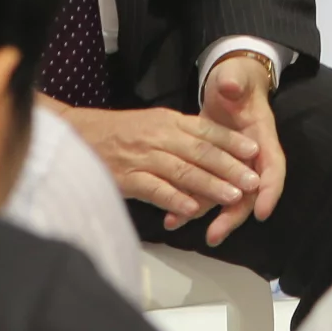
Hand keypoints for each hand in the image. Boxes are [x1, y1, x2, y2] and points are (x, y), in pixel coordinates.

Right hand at [56, 98, 264, 229]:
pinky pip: (155, 189)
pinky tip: (191, 210)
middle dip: (230, 167)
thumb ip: (181, 133)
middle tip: (252, 181)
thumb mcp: (154, 122)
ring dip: (210, 185)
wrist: (77, 134)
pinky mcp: (127, 177)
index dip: (232, 141)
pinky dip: (174, 199)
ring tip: (232, 197)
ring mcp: (143, 157)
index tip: (254, 151)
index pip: (207, 130)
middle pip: (201, 151)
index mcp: (169, 121)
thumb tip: (213, 147)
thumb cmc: (118, 132)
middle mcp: (159, 136)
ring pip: (183, 171)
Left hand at [196, 54, 285, 246]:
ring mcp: (233, 165)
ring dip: (207, 215)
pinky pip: (205, 190)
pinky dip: (190, 203)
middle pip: (249, 192)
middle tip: (214, 235)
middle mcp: (251, 156)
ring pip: (225, 196)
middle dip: (233, 215)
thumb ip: (233, 82)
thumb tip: (230, 88)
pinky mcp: (214, 168)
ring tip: (181, 226)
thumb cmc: (235, 81)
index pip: (272, 167)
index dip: (269, 190)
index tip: (262, 212)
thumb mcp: (235, 77)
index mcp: (261, 136)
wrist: (227, 85)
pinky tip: (171, 216)